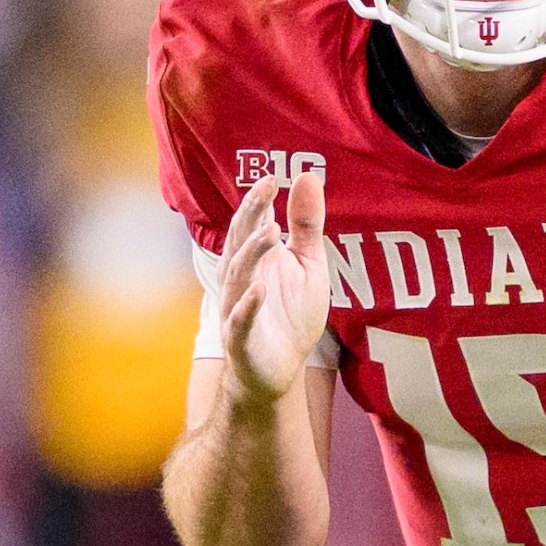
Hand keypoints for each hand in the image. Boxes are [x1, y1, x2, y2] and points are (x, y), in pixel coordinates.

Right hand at [218, 168, 331, 405]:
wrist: (278, 370)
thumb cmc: (290, 314)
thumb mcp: (308, 265)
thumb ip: (306, 226)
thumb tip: (307, 176)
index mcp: (256, 258)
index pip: (251, 223)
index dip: (258, 201)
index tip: (272, 178)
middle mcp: (241, 279)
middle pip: (240, 243)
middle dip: (250, 217)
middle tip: (265, 191)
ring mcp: (237, 310)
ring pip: (238, 278)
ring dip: (252, 254)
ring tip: (271, 231)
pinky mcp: (241, 341)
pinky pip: (240, 322)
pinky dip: (247, 306)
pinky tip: (259, 290)